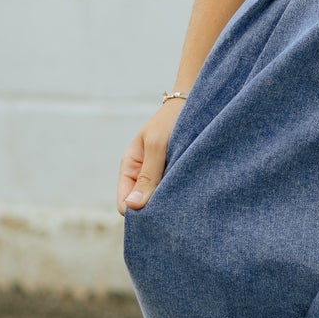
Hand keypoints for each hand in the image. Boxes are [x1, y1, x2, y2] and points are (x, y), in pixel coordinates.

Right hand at [116, 99, 185, 215]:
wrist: (194, 103)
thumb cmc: (170, 120)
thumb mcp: (157, 146)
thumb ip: (147, 176)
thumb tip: (132, 207)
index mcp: (130, 167)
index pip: (124, 203)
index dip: (136, 213)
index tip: (156, 215)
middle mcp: (142, 175)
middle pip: (142, 206)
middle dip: (154, 210)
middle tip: (174, 207)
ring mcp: (159, 176)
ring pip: (159, 202)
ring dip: (169, 202)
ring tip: (185, 197)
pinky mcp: (175, 175)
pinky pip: (173, 193)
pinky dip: (180, 195)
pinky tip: (192, 192)